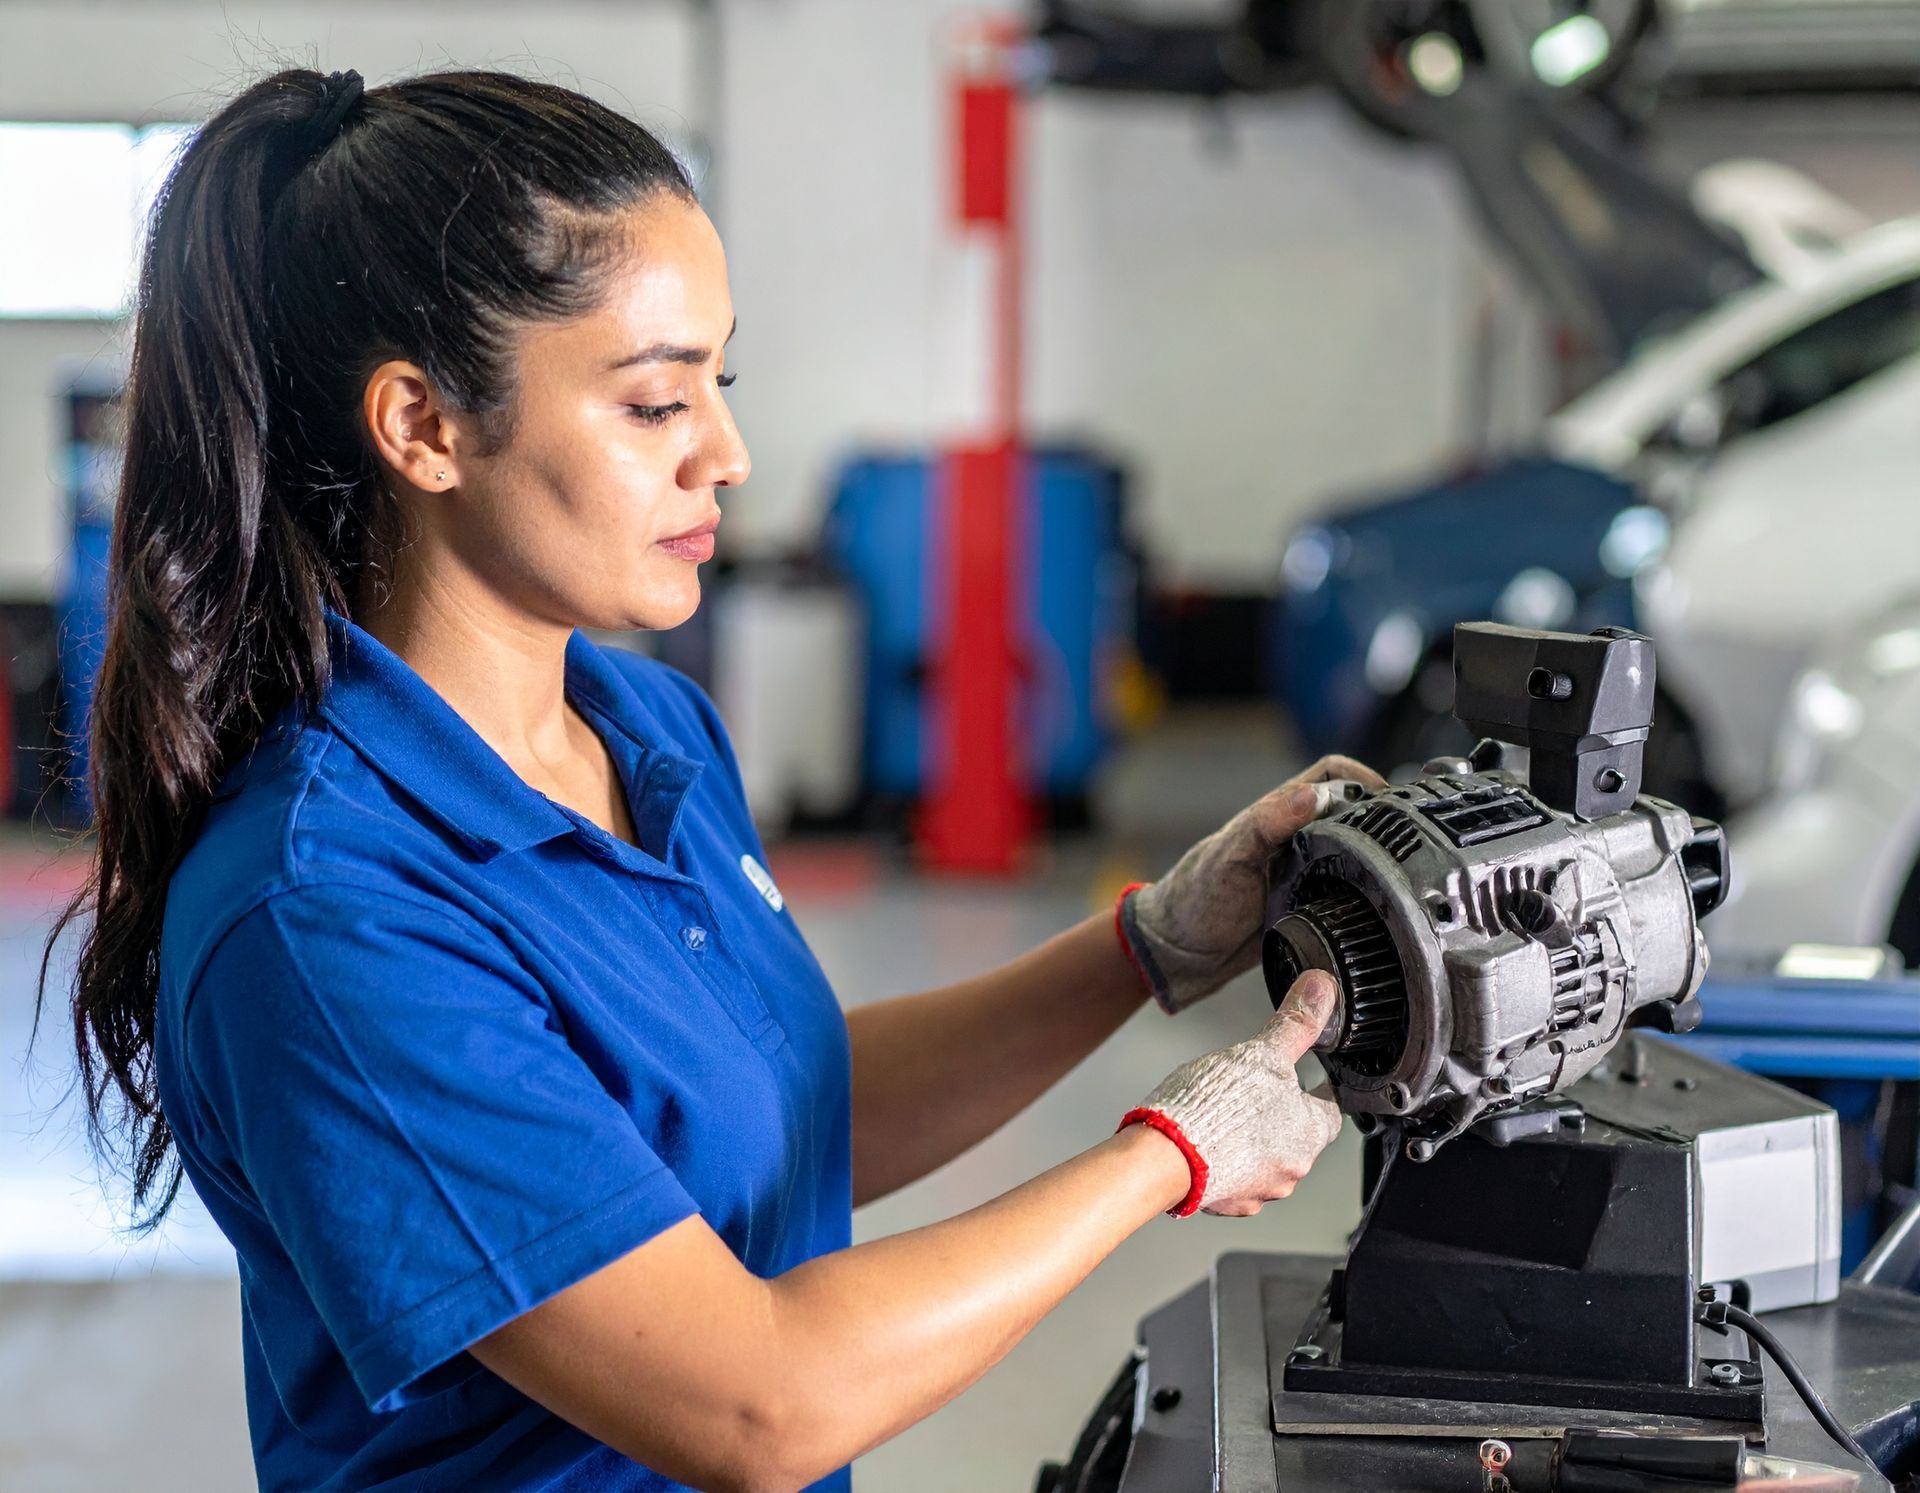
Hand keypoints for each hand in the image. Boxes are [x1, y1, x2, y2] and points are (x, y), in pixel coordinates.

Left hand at [1119, 754, 1384, 1012]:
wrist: (1180, 954)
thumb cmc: (1195, 899)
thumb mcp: (1228, 858)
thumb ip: (1266, 825)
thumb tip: (1312, 796)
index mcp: (1277, 815)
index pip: (1332, 775)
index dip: (1362, 778)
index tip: (1391, 799)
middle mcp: (1296, 838)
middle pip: (1354, 812)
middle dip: (1383, 818)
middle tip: (1410, 839)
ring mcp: (1306, 871)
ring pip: (1357, 851)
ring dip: (1379, 856)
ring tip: (1404, 869)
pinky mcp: (1312, 904)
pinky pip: (1350, 890)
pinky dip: (1369, 891)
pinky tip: (1382, 904)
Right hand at [1121, 971, 1345, 1216]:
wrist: (1165, 1157)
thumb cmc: (1216, 1110)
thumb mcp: (1261, 1053)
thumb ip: (1295, 1023)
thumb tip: (1321, 990)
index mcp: (1309, 1133)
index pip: (1329, 1111)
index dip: (1317, 1091)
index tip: (1309, 1080)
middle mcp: (1291, 1169)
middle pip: (1297, 1137)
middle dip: (1279, 1115)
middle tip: (1257, 1092)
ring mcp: (1259, 1191)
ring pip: (1265, 1160)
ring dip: (1252, 1141)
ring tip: (1225, 1114)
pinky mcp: (1227, 1202)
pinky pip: (1234, 1178)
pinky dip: (1224, 1160)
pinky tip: (1205, 1140)